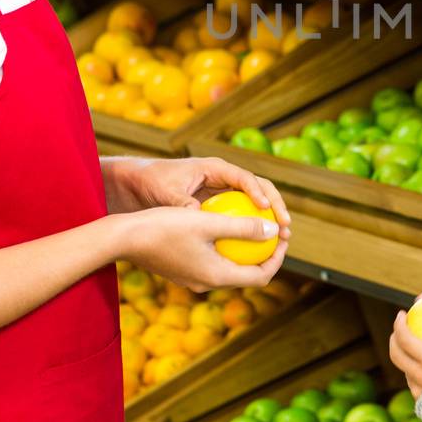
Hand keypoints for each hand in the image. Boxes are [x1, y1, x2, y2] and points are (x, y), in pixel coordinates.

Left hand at [114, 156, 289, 232]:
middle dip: (276, 208)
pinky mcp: (217, 206)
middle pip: (260, 189)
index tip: (268, 213)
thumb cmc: (151, 183)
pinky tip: (253, 253)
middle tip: (287, 229)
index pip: (247, 178)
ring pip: (253, 205)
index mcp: (216, 168)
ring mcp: (222, 192)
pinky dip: (248, 231)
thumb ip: (189, 207)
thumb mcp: (169, 195)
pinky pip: (238, 218)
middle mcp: (223, 179)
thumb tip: (207, 222)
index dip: (261, 194)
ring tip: (280, 242)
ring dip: (268, 221)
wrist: (134, 184)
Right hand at [118, 204, 286, 291]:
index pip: (261, 276)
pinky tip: (224, 225)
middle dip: (264, 254)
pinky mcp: (182, 271)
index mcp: (216, 277)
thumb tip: (274, 229)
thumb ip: (243, 227)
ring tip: (253, 225)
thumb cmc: (164, 227)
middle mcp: (206, 284)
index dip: (277, 258)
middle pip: (247, 275)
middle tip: (272, 229)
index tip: (283, 236)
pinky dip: (225, 248)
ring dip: (245, 251)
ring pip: (229, 268)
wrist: (123, 238)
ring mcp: (193, 280)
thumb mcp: (208, 222)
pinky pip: (213, 262)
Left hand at [389, 306, 421, 399]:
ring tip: (411, 347)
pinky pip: (411, 382)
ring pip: (403, 369)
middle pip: (395, 354)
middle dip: (394, 338)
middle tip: (400, 328)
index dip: (399, 324)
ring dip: (402, 355)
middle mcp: (419, 376)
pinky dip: (413, 370)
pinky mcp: (420, 402)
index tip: (401, 314)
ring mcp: (417, 391)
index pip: (406, 339)